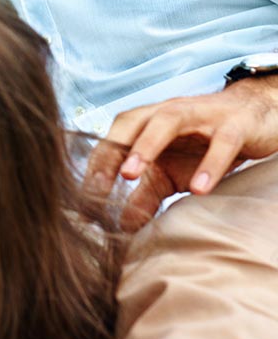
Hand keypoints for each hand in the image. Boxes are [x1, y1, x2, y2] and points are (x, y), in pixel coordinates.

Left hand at [84, 76, 277, 229]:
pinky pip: (220, 144)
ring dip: (146, 146)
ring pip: (167, 121)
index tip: (85, 192)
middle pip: (132, 123)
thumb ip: (146, 194)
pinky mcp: (233, 127)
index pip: (115, 136)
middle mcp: (168, 113)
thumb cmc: (204, 143)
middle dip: (112, 150)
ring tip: (130, 175)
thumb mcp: (172, 171)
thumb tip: (122, 224)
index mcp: (149, 123)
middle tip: (98, 183)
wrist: (253, 115)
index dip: (97, 161)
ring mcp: (200, 117)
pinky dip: (209, 165)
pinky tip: (199, 189)